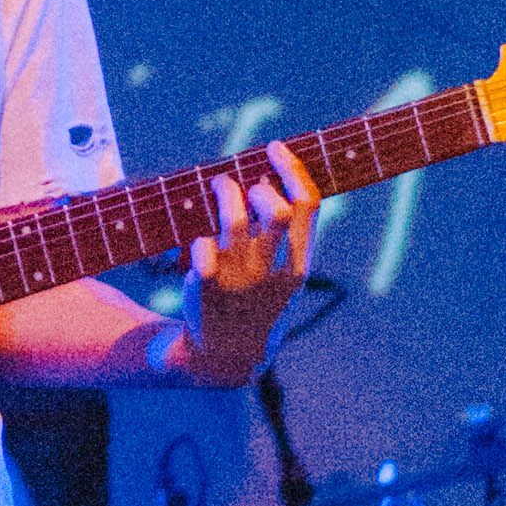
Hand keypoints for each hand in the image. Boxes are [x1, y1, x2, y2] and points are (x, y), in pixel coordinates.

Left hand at [180, 141, 317, 385]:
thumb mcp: (286, 275)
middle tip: (240, 183)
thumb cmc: (258, 302)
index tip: (275, 148)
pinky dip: (198, 236)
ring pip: (235, 222)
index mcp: (298, 266)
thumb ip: (288, 233)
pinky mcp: (204, 289)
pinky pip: (202, 248)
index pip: (308, 205)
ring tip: (218, 189)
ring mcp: (239, 282)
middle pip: (276, 211)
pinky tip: (198, 237)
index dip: (292, 169)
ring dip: (225, 195)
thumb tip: (273, 178)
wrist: (228, 357)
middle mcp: (271, 272)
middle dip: (258, 186)